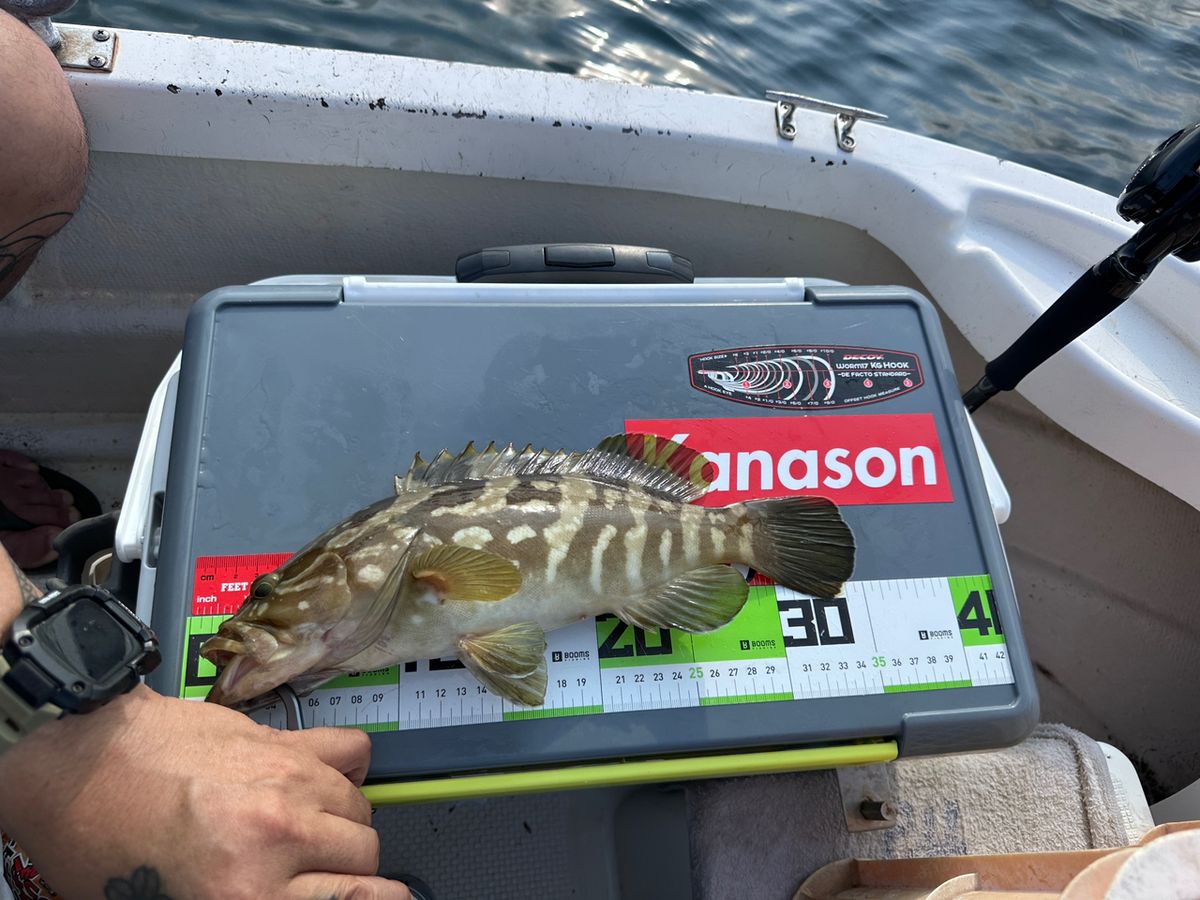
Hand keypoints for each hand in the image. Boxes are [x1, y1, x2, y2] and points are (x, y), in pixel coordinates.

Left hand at [0, 685, 410, 899]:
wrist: (80, 768)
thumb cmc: (106, 843)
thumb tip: (308, 893)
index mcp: (248, 893)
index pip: (359, 899)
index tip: (372, 899)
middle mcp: (280, 837)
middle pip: (366, 855)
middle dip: (348, 870)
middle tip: (314, 873)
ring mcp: (287, 781)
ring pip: (362, 809)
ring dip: (345, 825)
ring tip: (309, 830)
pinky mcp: (283, 740)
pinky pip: (353, 751)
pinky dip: (348, 770)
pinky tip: (321, 782)